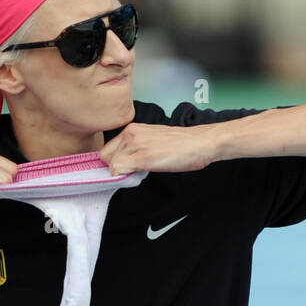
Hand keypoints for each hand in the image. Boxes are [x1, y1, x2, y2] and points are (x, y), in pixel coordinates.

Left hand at [98, 123, 222, 176]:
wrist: (200, 143)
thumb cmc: (182, 145)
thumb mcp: (153, 140)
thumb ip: (136, 148)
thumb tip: (124, 164)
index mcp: (133, 128)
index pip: (108, 149)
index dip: (114, 161)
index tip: (125, 168)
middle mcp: (130, 132)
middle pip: (104, 157)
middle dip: (115, 167)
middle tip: (134, 171)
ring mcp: (135, 143)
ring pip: (110, 164)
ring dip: (122, 172)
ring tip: (143, 170)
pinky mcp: (141, 156)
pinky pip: (117, 170)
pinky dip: (124, 177)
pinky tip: (142, 173)